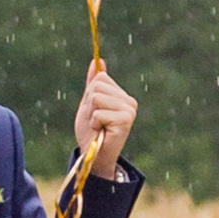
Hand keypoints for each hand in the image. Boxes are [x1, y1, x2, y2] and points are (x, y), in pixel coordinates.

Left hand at [74, 60, 138, 177]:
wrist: (94, 156)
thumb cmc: (91, 132)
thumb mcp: (89, 104)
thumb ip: (93, 83)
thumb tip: (97, 61)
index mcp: (122, 96)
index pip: (100, 78)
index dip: (90, 95)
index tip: (94, 111)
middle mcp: (129, 102)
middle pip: (97, 86)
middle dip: (89, 105)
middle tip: (96, 121)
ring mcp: (129, 111)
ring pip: (96, 98)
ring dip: (91, 114)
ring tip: (99, 126)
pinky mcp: (125, 121)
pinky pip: (98, 112)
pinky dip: (95, 123)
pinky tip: (102, 132)